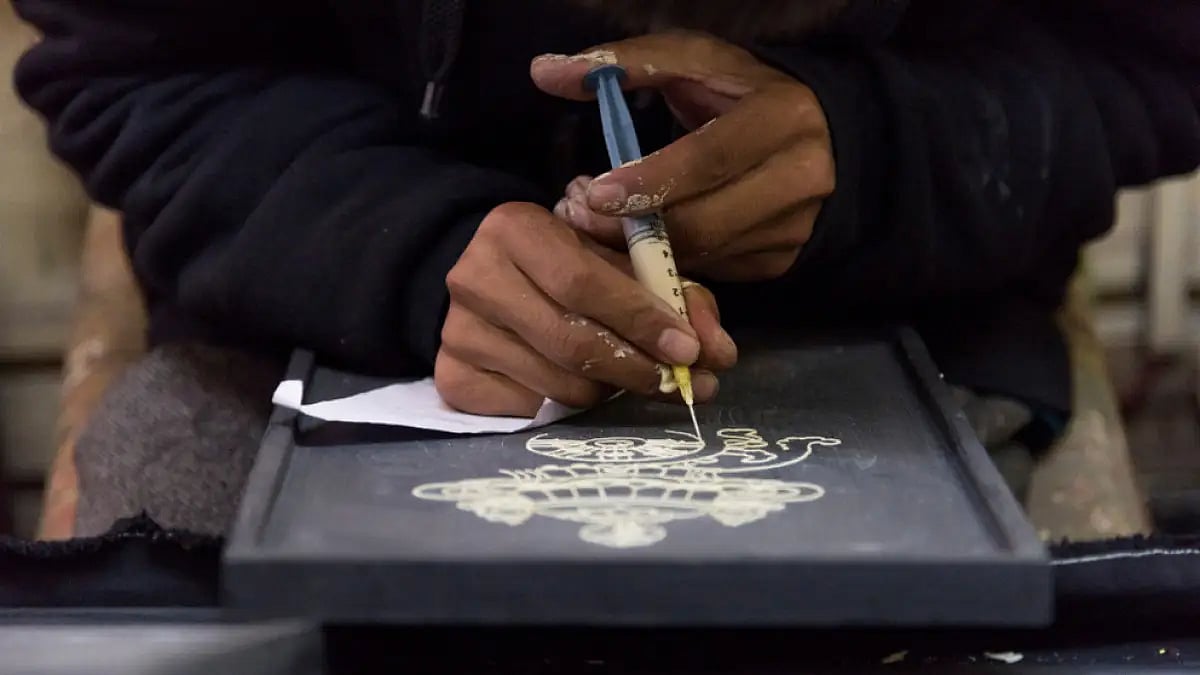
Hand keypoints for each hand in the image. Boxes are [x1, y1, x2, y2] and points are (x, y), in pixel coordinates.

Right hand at [435, 202, 737, 417]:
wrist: (487, 279)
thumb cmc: (564, 263)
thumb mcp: (615, 258)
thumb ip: (671, 292)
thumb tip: (719, 351)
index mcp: (515, 229)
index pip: (583, 283)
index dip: (640, 321)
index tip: (689, 350)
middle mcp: (475, 278)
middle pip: (570, 342)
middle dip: (637, 368)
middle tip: (679, 383)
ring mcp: (457, 332)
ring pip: (556, 385)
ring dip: (609, 392)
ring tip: (632, 380)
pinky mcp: (450, 377)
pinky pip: (529, 410)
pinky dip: (568, 407)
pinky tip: (583, 387)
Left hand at [532, 32, 834, 281]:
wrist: (813, 132)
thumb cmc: (736, 92)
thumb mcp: (691, 61)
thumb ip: (623, 64)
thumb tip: (545, 71)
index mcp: (782, 117)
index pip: (711, 159)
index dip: (650, 181)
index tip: (595, 194)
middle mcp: (802, 177)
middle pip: (706, 222)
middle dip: (635, 229)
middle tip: (577, 217)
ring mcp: (795, 226)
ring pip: (705, 255)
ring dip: (642, 251)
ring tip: (593, 227)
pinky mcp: (781, 259)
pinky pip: (713, 272)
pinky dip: (667, 263)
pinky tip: (633, 244)